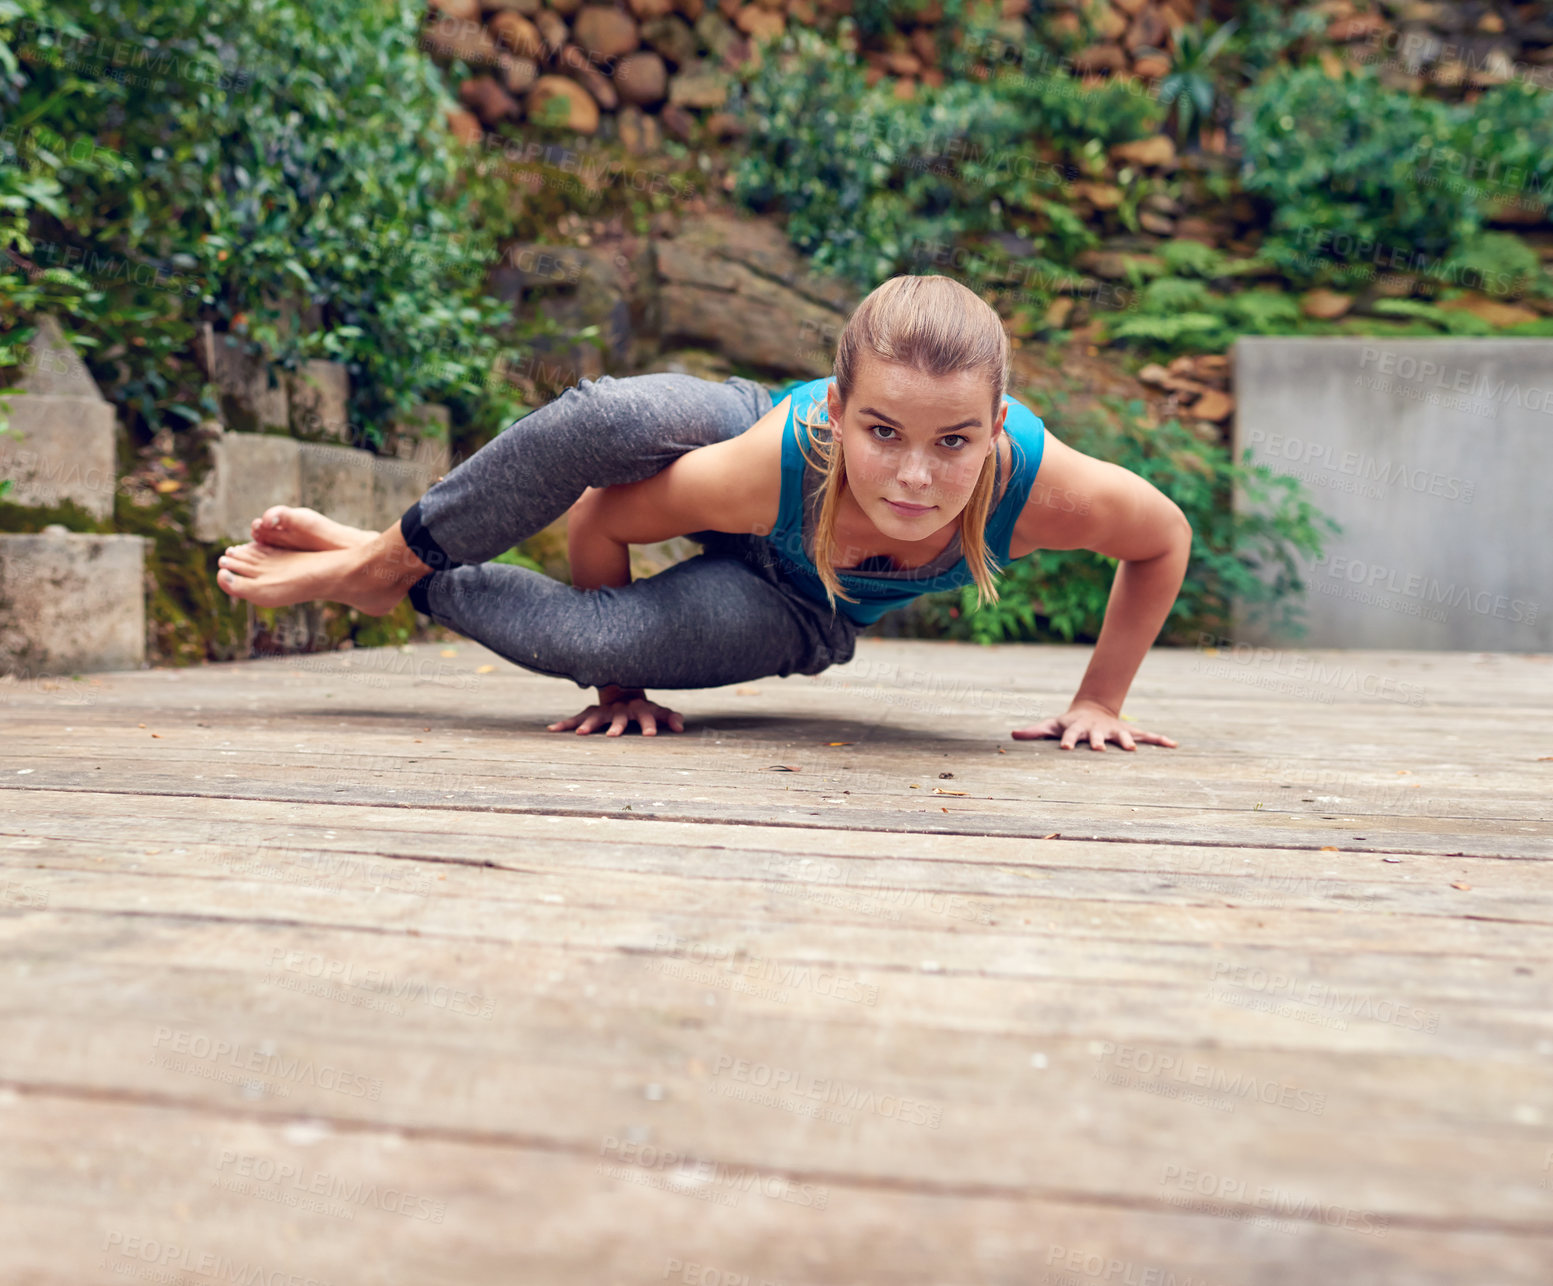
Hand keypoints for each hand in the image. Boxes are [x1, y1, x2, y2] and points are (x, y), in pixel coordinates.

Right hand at [546, 685, 685, 736]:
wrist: (623, 686)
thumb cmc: (645, 707)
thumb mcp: (659, 710)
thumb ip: (671, 717)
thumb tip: (681, 727)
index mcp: (640, 708)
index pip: (647, 715)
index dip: (649, 724)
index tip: (650, 735)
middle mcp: (621, 708)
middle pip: (619, 717)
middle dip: (616, 726)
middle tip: (613, 736)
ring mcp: (604, 710)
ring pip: (595, 717)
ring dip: (588, 724)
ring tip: (581, 734)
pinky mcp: (591, 712)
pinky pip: (576, 717)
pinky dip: (565, 724)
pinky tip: (552, 730)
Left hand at [1011, 699, 1177, 751]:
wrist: (1091, 709)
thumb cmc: (1067, 724)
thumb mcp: (1050, 726)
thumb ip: (1033, 731)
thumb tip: (1011, 736)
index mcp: (1077, 729)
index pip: (1071, 736)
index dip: (1069, 741)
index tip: (1068, 749)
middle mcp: (1097, 730)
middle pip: (1098, 737)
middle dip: (1099, 742)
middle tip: (1101, 749)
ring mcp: (1114, 731)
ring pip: (1123, 737)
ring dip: (1129, 742)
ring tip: (1134, 750)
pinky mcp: (1128, 732)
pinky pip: (1147, 736)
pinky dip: (1160, 740)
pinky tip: (1173, 745)